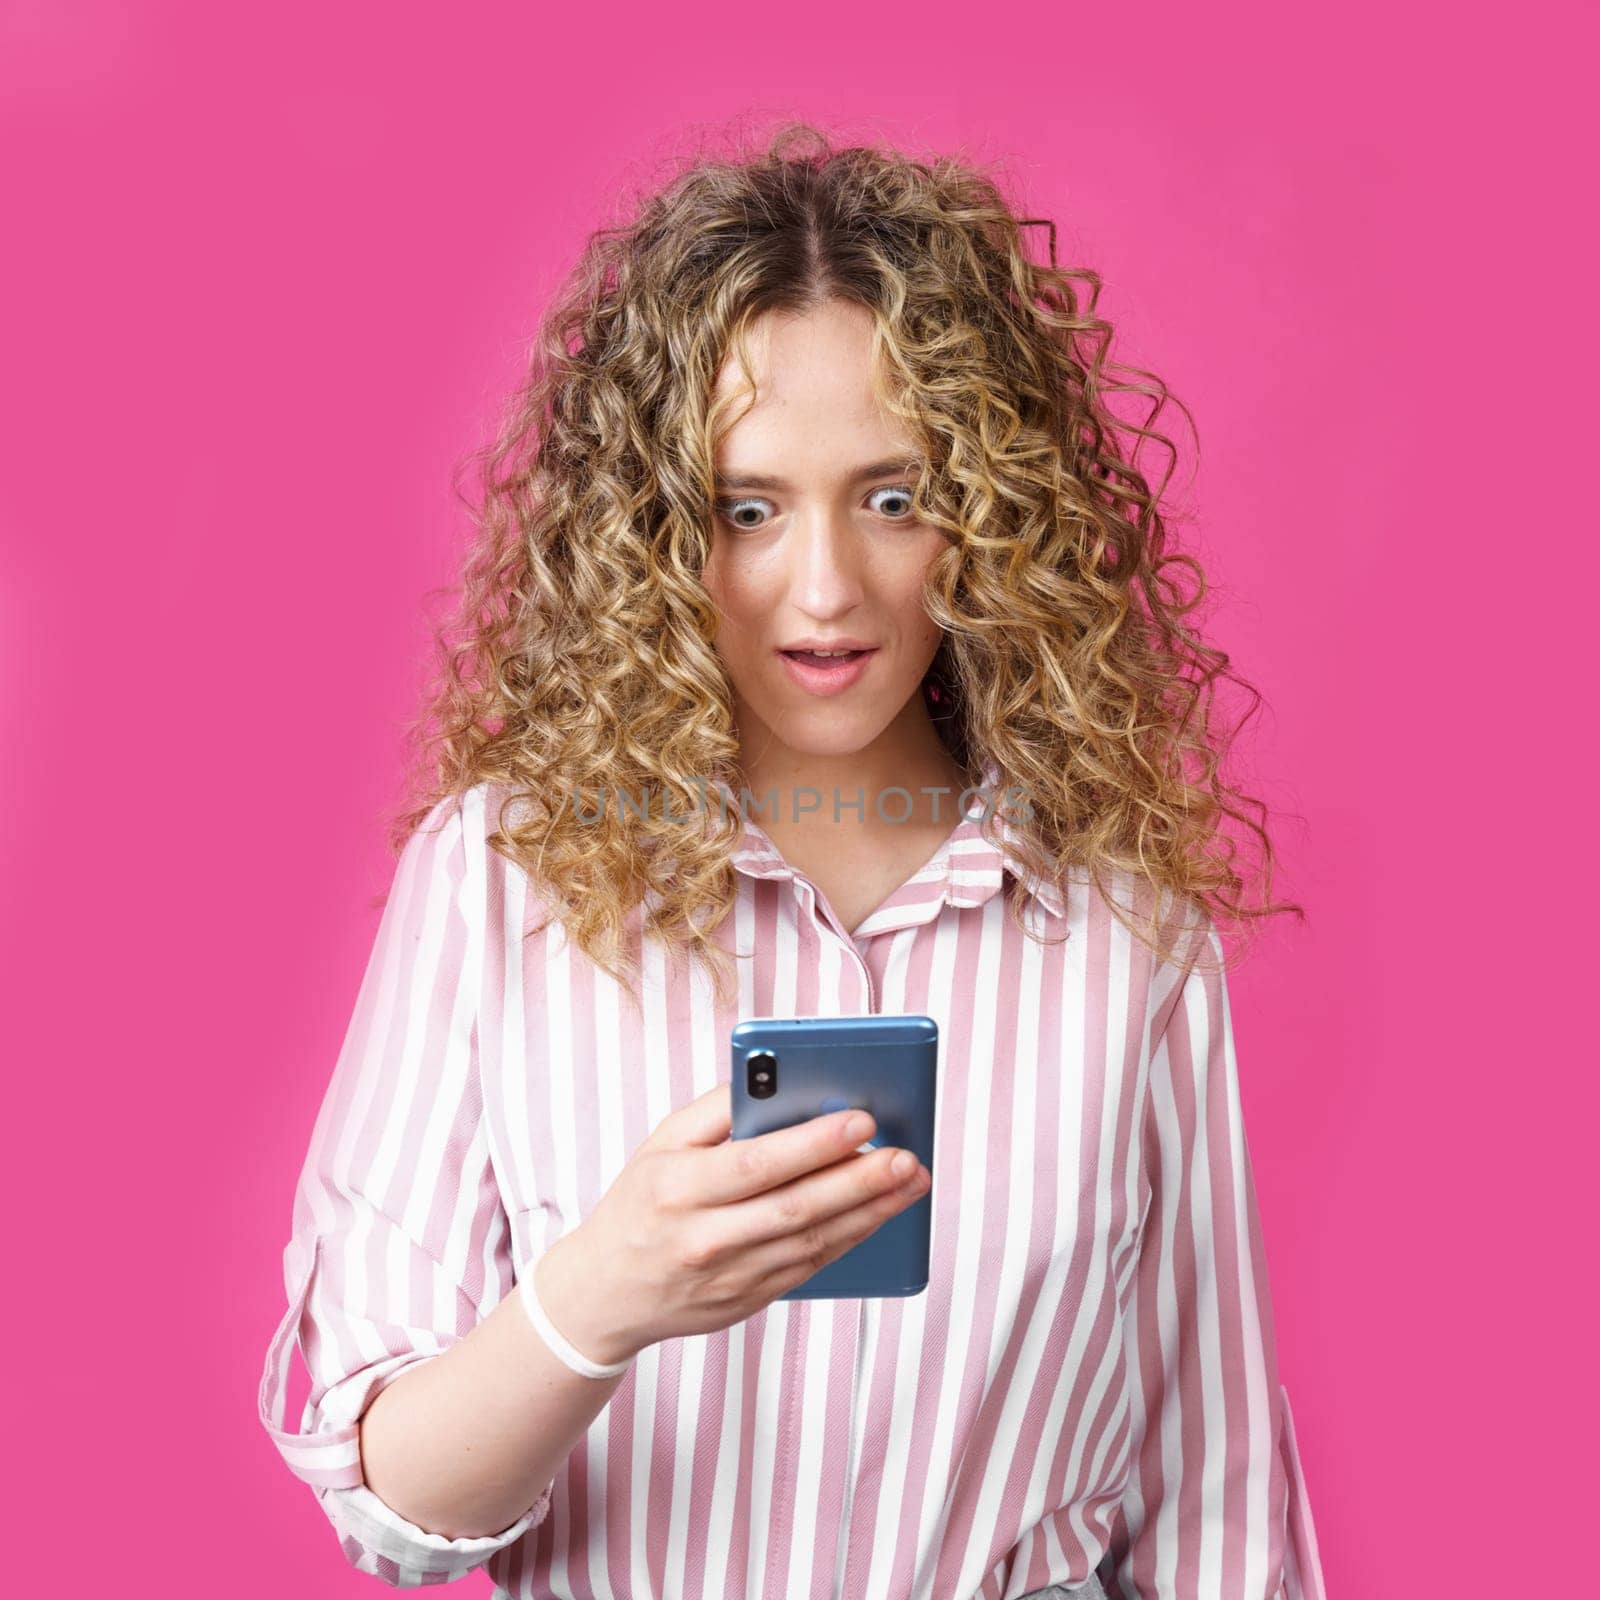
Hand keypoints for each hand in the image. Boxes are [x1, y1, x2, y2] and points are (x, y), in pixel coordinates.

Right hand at [535, 1081, 929, 1364]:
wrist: (605, 1293)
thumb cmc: (640, 1203)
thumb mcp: (660, 1145)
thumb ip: (716, 1111)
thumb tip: (776, 1079)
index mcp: (680, 1187)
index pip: (756, 1163)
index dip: (812, 1143)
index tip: (862, 1119)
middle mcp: (705, 1236)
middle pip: (795, 1207)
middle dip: (859, 1181)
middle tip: (907, 1156)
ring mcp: (730, 1276)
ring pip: (812, 1242)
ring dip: (869, 1212)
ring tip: (911, 1182)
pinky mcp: (749, 1300)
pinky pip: (810, 1267)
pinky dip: (849, 1239)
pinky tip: (880, 1213)